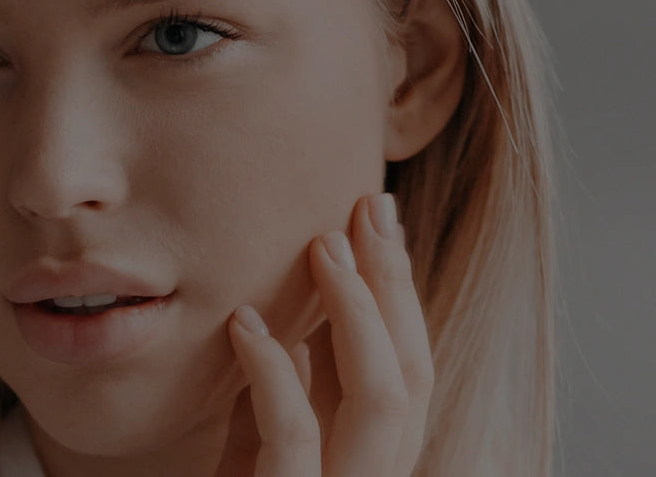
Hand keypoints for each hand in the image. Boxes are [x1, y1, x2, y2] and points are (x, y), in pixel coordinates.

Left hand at [213, 193, 433, 475]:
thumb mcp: (258, 447)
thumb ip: (282, 397)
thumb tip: (289, 322)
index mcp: (374, 457)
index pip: (410, 369)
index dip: (399, 293)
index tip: (378, 220)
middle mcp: (375, 474)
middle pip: (411, 372)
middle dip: (392, 283)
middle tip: (368, 206)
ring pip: (380, 397)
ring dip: (355, 310)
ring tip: (322, 246)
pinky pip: (295, 432)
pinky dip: (274, 371)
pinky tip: (244, 322)